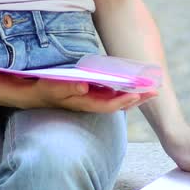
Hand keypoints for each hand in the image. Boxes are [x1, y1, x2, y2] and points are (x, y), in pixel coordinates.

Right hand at [14, 78, 157, 112]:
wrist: (34, 93)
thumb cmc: (45, 89)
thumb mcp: (53, 87)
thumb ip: (68, 88)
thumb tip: (85, 87)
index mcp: (85, 103)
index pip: (110, 105)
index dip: (125, 100)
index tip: (139, 95)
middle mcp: (91, 103)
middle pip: (119, 103)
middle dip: (137, 98)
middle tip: (155, 91)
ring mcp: (91, 99)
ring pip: (117, 99)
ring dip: (133, 94)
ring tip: (149, 88)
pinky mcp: (90, 93)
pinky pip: (111, 93)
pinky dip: (123, 89)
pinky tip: (132, 84)